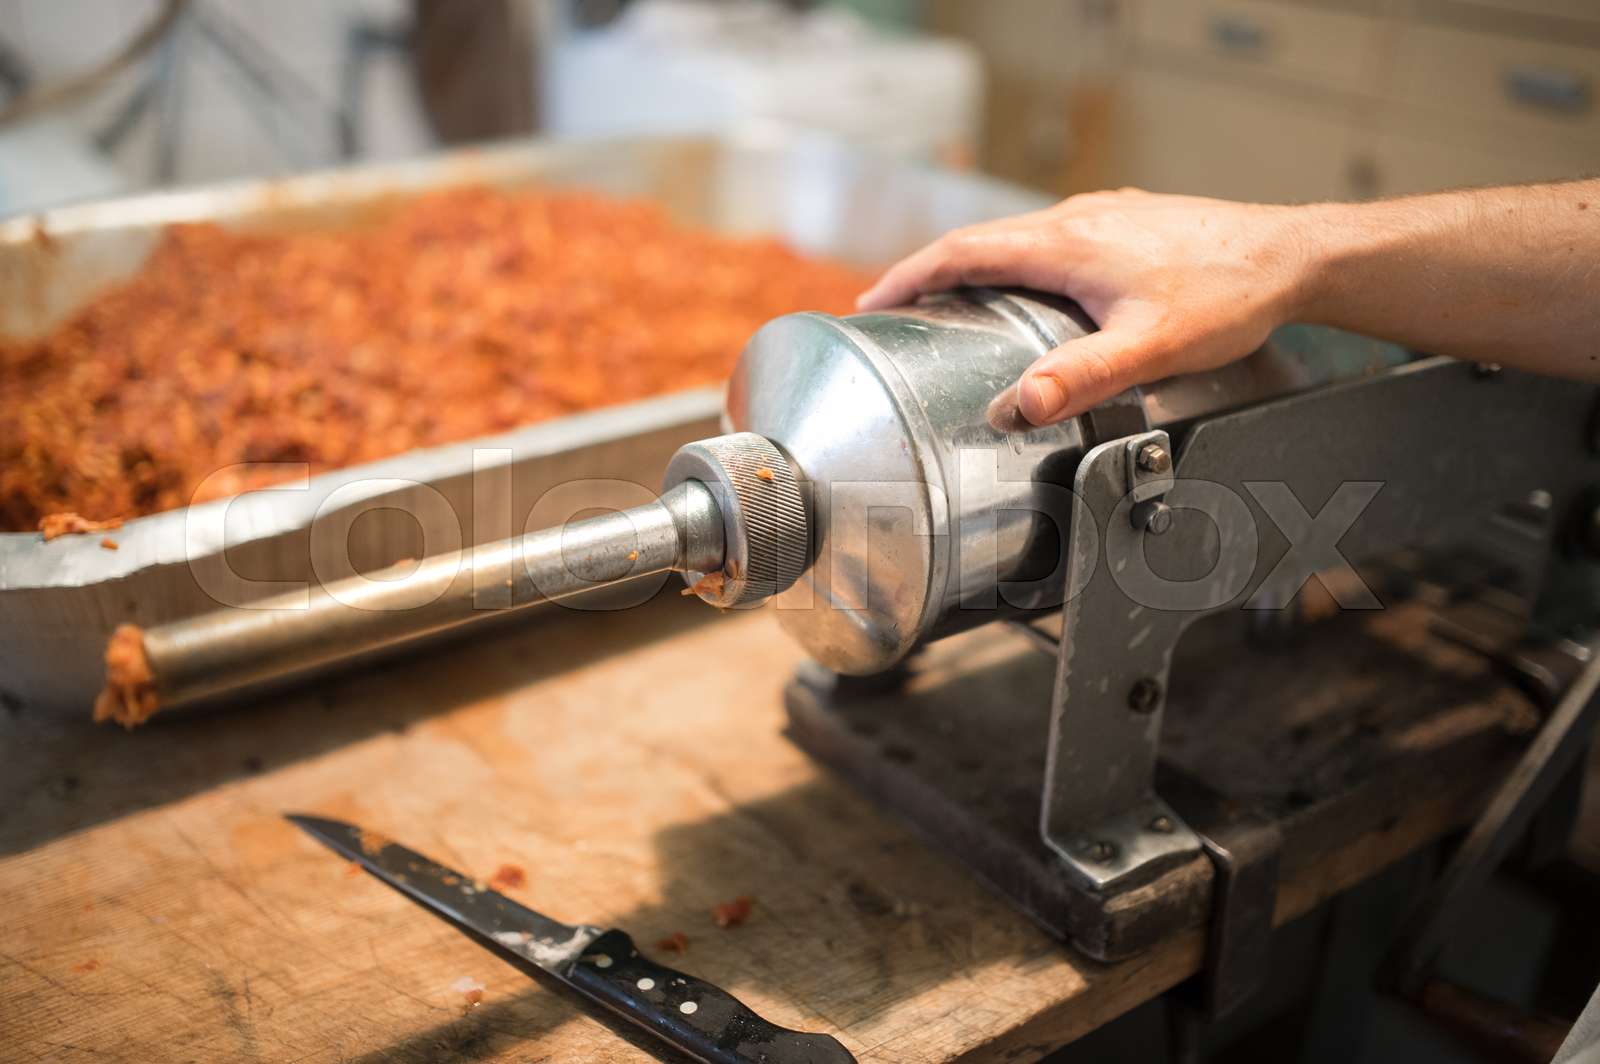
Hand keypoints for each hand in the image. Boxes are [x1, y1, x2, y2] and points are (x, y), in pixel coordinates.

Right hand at [856, 189, 1317, 425]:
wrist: (1294, 257)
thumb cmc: (1229, 295)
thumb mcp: (1151, 346)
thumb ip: (1082, 376)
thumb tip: (1020, 404)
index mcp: (1067, 244)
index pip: (962, 252)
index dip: (908, 277)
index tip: (873, 303)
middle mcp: (1078, 218)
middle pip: (981, 240)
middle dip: (929, 273)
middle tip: (896, 309)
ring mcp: (1104, 215)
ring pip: (1016, 237)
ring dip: (973, 265)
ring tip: (950, 302)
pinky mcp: (1128, 222)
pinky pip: (1051, 238)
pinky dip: (1016, 261)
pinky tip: (1031, 290)